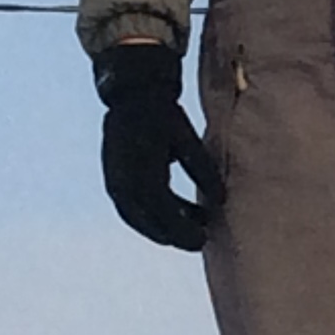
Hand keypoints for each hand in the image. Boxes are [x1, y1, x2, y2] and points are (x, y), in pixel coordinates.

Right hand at [93, 42, 223, 251]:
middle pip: (149, 223)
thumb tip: (220, 199)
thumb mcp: (187, 139)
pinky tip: (174, 213)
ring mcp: (115, 182)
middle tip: (199, 241)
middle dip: (173, 235)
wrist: (132, 93)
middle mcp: (124, 183)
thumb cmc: (163, 114)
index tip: (204, 239)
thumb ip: (203, 169)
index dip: (184, 230)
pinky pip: (131, 208)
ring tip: (191, 227)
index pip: (164, 213)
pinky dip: (151, 216)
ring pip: (138, 218)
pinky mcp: (114, 179)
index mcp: (143, 173)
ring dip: (162, 227)